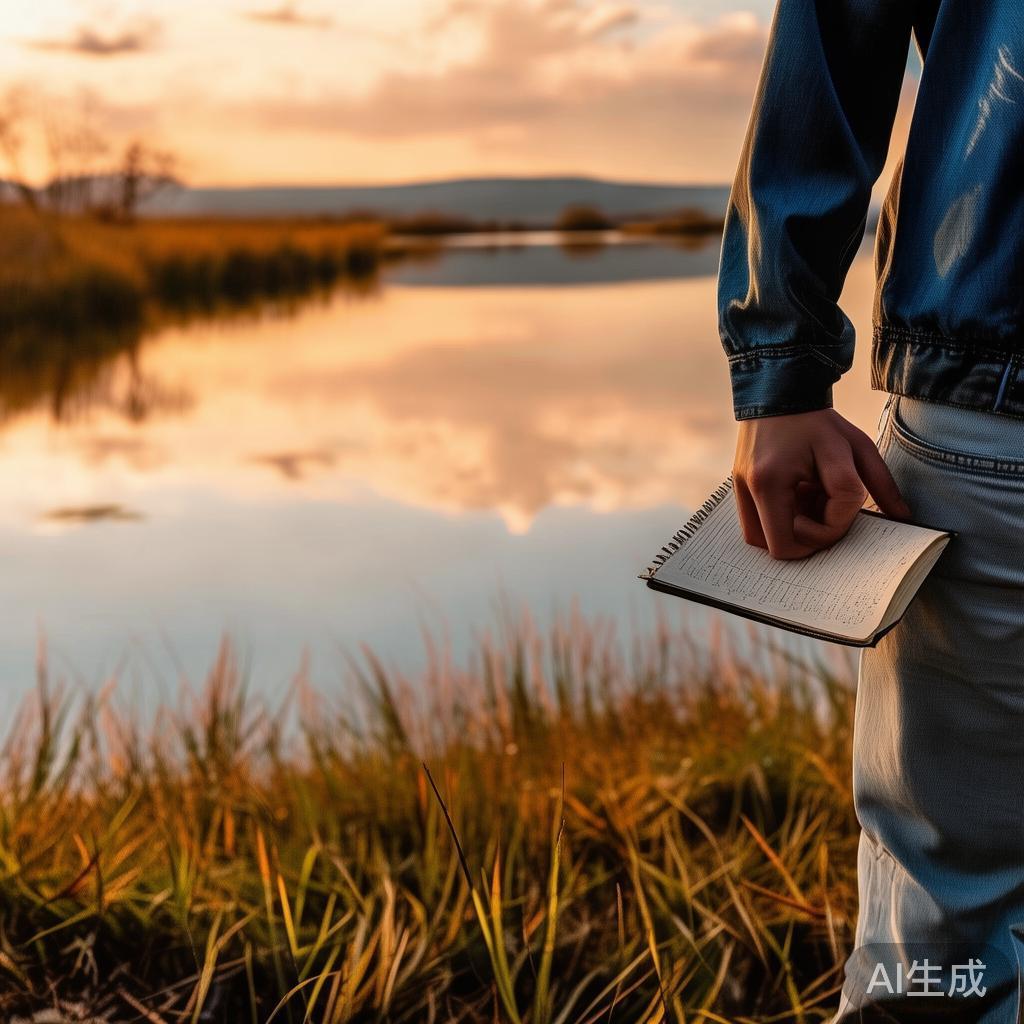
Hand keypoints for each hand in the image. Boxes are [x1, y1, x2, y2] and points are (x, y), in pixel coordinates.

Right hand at [733, 408, 909, 559]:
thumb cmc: (817, 419)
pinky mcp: (739, 488)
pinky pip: (757, 525)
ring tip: (811, 503)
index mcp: (770, 482)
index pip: (794, 541)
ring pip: (762, 542)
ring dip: (792, 532)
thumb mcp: (855, 446)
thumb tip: (902, 517)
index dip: (828, 533)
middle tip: (826, 511)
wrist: (777, 392)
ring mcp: (740, 489)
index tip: (841, 506)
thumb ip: (879, 484)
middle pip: (776, 549)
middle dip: (809, 538)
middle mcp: (748, 490)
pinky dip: (781, 521)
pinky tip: (797, 499)